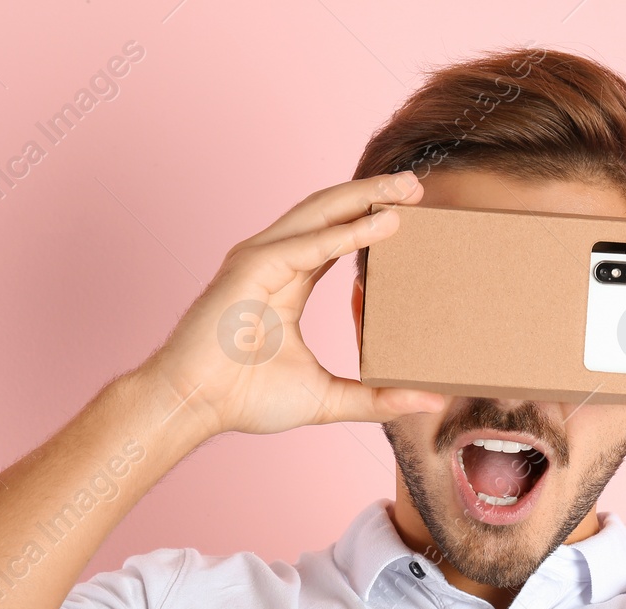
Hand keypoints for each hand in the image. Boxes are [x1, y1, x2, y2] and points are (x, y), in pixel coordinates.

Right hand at [140, 171, 446, 436]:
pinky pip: (306, 245)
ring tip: (406, 190)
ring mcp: (260, 260)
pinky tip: (380, 225)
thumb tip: (431, 401)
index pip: (336, 237)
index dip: (371, 220)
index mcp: (289, 281)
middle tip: (418, 186)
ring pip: (319, 215)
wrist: (194, 405)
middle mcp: (275, 262)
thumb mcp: (328, 398)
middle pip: (331, 213)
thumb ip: (377, 398)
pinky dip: (344, 233)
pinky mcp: (251, 268)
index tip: (413, 213)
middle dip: (374, 195)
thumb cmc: (245, 399)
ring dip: (364, 198)